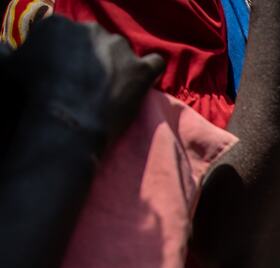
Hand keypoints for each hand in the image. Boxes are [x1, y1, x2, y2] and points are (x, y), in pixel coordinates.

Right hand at [12, 17, 163, 145]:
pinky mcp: (141, 70)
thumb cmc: (32, 94)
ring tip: (107, 89)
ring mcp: (120, 49)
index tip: (58, 72)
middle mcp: (91, 30)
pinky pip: (154, 62)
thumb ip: (8, 54)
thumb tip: (3, 50)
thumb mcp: (8, 68)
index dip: (61, 53)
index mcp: (58, 25)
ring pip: (120, 51)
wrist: (67, 119)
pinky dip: (150, 70)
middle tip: (82, 83)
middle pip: (92, 40)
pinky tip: (143, 81)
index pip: (62, 33)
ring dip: (116, 65)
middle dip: (89, 58)